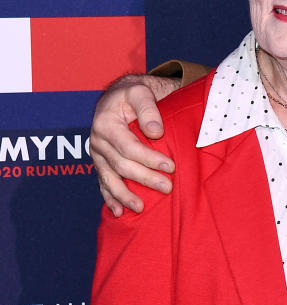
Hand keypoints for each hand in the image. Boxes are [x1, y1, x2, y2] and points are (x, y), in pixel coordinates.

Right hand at [90, 74, 177, 215]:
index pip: (128, 147)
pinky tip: (118, 212)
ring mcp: (97, 154)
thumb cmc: (132, 94)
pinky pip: (102, 183)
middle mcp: (97, 141)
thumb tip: (155, 132)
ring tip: (140, 208)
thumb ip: (148, 109)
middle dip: (144, 178)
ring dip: (124, 195)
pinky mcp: (100, 163)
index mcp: (105, 123)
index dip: (149, 158)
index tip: (170, 166)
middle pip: (121, 165)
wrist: (118, 97)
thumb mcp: (140, 93)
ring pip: (109, 179)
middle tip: (167, 187)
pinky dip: (110, 198)